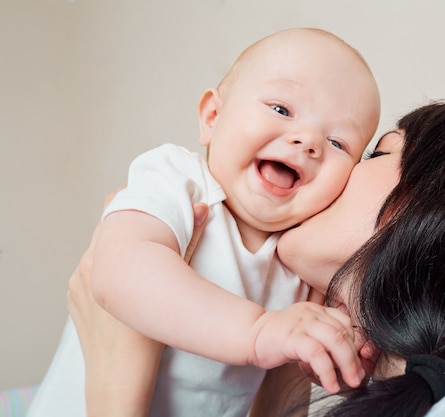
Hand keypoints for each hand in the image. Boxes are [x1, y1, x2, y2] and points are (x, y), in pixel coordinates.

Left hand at [66, 189, 208, 415]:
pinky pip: (90, 270)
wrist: (118, 371)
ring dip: (116, 250)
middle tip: (152, 233)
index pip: (114, 207)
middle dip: (129, 227)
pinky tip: (124, 284)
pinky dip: (105, 270)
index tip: (151, 202)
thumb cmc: (148, 334)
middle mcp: (88, 262)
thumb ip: (189, 241)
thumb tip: (201, 208)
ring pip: (99, 249)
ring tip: (138, 263)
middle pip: (108, 228)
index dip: (133, 200)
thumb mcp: (175, 284)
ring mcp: (77, 279)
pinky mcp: (73, 294)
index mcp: (108, 254)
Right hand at [249, 302, 365, 393]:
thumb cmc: (280, 338)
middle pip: (344, 332)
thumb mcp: (306, 334)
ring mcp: (302, 324)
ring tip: (350, 382)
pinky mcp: (291, 337)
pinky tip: (330, 384)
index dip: (356, 344)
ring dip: (347, 364)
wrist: (251, 335)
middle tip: (358, 377)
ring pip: (335, 340)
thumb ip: (324, 340)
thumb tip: (349, 362)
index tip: (358, 364)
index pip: (346, 323)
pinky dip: (327, 371)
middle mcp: (312, 313)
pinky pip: (317, 354)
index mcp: (317, 310)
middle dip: (355, 358)